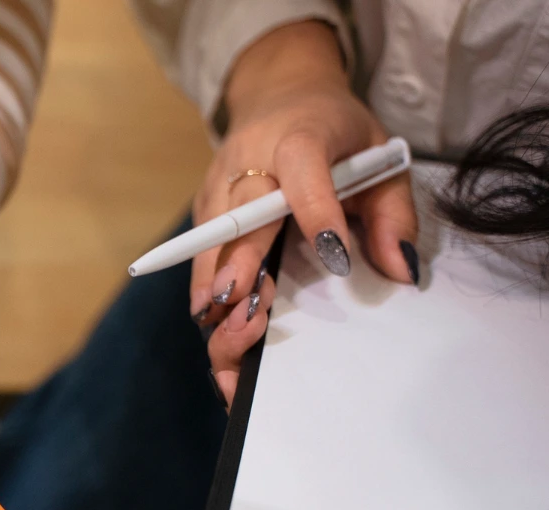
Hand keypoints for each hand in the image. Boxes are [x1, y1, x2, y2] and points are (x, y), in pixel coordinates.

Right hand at [196, 21, 418, 404]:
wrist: (280, 93)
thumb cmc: (337, 133)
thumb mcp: (379, 158)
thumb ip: (393, 214)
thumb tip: (400, 271)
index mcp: (302, 138)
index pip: (307, 176)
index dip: (319, 214)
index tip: (336, 257)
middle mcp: (250, 160)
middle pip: (241, 215)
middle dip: (240, 260)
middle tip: (240, 300)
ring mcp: (219, 184)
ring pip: (209, 240)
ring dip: (214, 283)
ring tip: (221, 323)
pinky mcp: (203, 206)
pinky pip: (201, 252)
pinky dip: (205, 287)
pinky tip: (212, 319)